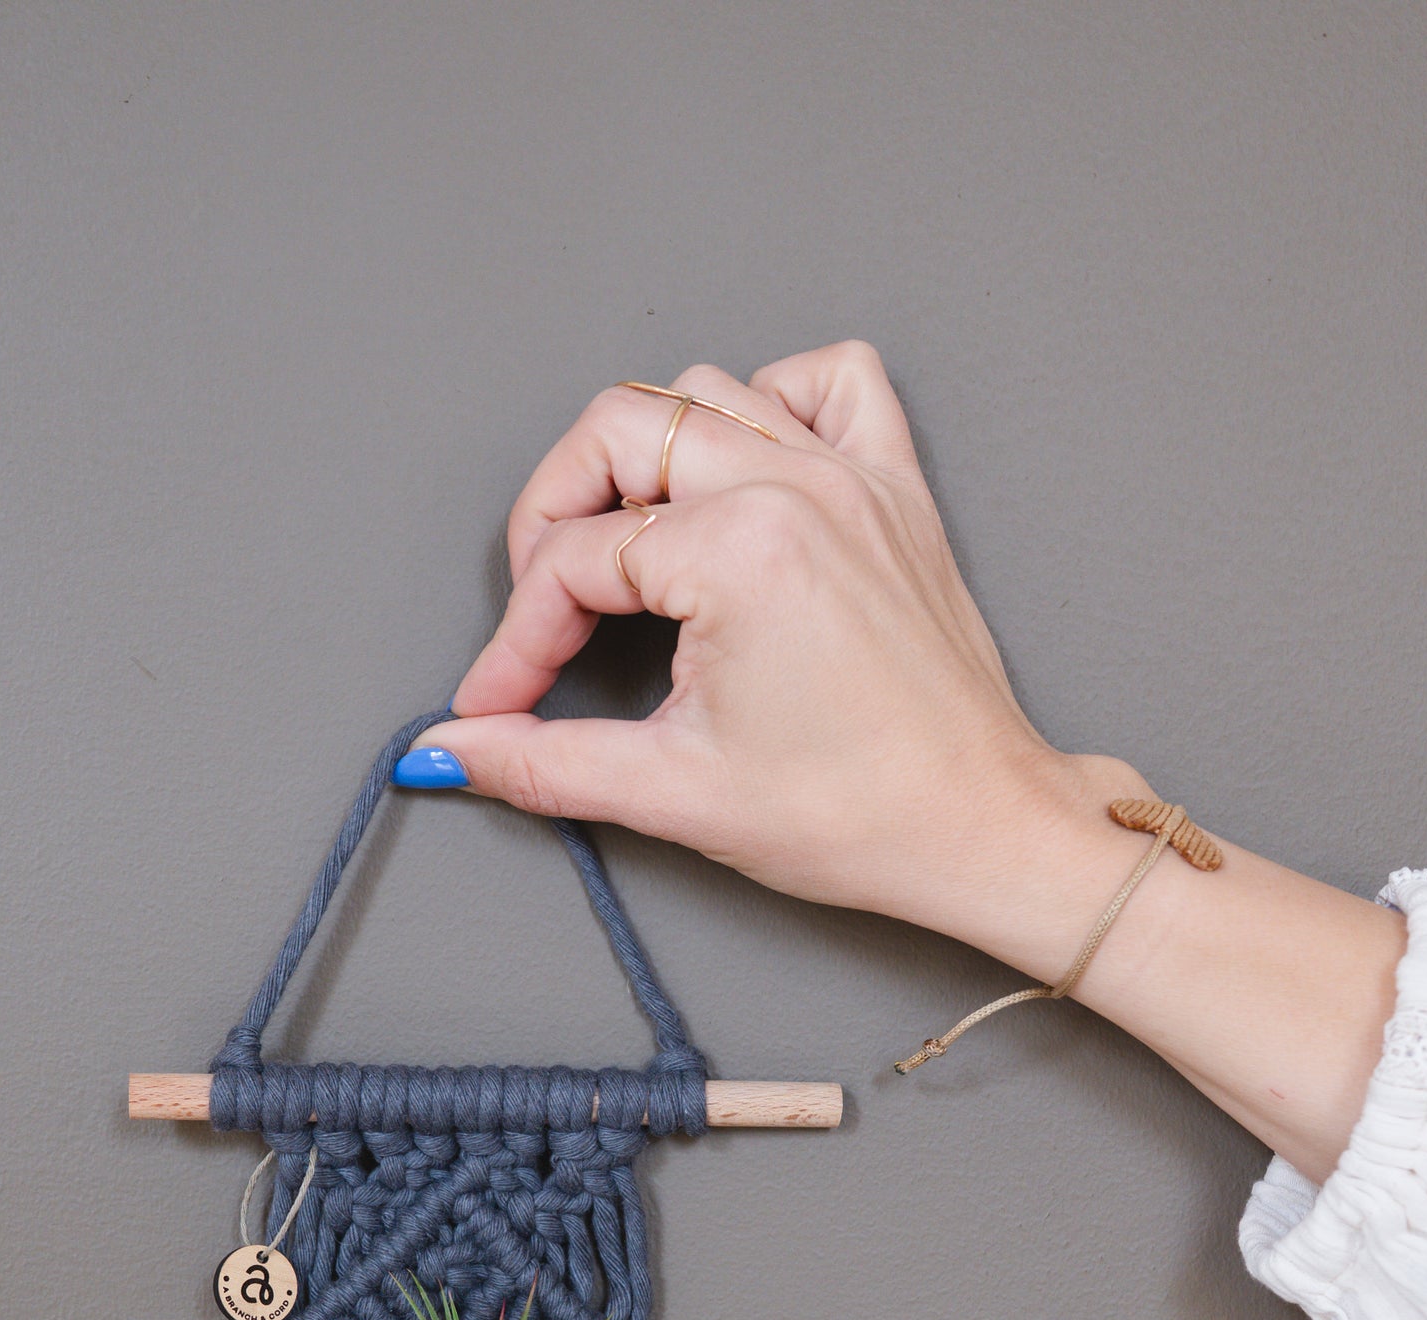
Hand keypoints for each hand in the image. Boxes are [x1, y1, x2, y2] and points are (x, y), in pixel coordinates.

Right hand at [415, 342, 1139, 953]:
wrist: (979, 830)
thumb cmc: (858, 814)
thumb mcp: (674, 791)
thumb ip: (543, 761)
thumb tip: (447, 752)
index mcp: (741, 551)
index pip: (574, 561)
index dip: (517, 642)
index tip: (498, 704)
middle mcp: (797, 487)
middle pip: (617, 431)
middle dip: (552, 517)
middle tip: (543, 609)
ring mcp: (854, 478)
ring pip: (706, 394)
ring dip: (644, 459)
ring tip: (625, 551)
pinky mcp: (896, 491)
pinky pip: (832, 383)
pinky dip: (774, 402)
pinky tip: (739, 476)